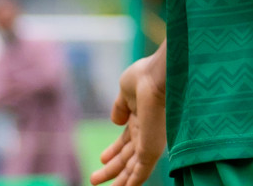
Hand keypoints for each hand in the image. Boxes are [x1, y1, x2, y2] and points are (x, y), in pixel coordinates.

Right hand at [92, 48, 166, 185]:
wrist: (157, 77)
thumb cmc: (143, 78)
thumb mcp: (125, 91)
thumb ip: (120, 108)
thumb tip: (115, 121)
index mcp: (139, 119)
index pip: (125, 142)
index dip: (113, 152)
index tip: (102, 159)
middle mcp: (145, 134)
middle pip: (125, 157)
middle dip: (110, 168)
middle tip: (94, 178)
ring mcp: (148, 143)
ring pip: (131, 169)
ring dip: (116, 179)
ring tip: (95, 184)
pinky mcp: (151, 151)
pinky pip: (141, 172)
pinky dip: (131, 183)